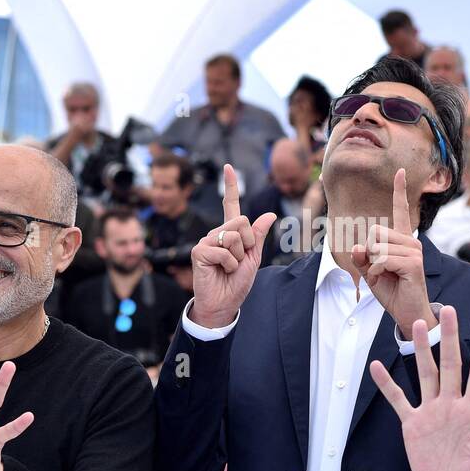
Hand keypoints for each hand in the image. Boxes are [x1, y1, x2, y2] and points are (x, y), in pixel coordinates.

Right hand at [188, 163, 276, 327]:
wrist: (224, 303)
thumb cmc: (236, 282)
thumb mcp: (253, 258)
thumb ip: (258, 236)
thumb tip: (270, 214)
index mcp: (230, 233)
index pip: (231, 206)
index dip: (230, 186)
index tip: (228, 167)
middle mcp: (216, 234)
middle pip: (241, 222)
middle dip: (248, 244)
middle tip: (239, 261)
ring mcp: (205, 241)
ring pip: (234, 236)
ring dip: (238, 256)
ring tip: (228, 268)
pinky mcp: (198, 251)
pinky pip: (224, 250)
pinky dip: (229, 264)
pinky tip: (220, 271)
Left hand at [352, 169, 434, 333]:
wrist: (406, 312)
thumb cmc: (391, 290)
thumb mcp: (370, 272)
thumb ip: (362, 257)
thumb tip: (357, 246)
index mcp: (402, 240)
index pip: (400, 210)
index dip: (399, 190)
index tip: (401, 171)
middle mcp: (411, 241)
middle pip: (375, 232)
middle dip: (369, 253)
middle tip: (380, 270)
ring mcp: (414, 251)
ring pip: (377, 247)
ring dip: (373, 265)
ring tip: (386, 276)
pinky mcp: (413, 262)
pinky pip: (383, 259)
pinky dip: (377, 272)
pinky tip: (387, 279)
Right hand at [371, 306, 469, 470]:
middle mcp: (452, 406)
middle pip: (450, 365)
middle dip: (449, 338)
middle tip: (448, 310)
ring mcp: (431, 413)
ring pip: (426, 374)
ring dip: (420, 351)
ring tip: (415, 325)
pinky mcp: (413, 426)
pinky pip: (398, 400)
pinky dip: (387, 385)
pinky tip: (376, 366)